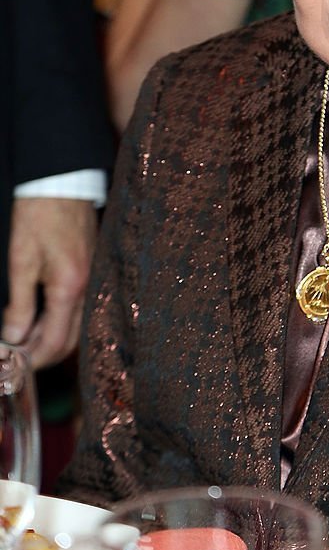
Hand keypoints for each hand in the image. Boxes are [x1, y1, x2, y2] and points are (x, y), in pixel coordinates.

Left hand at [3, 198, 96, 368]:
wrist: (62, 184)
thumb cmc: (39, 216)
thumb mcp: (21, 261)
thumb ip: (20, 304)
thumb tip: (15, 337)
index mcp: (69, 288)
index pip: (55, 341)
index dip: (34, 359)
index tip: (15, 366)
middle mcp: (87, 288)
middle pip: (70, 339)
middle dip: (44, 354)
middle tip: (18, 357)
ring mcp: (92, 279)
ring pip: (76, 324)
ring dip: (52, 337)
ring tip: (24, 337)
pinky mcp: (90, 269)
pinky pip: (78, 306)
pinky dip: (60, 319)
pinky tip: (41, 316)